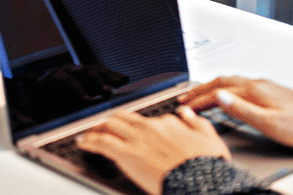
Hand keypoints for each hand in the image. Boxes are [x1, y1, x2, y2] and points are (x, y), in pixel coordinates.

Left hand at [76, 106, 229, 194]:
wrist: (199, 180)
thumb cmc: (206, 165)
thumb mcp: (209, 138)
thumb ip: (196, 123)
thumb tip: (187, 113)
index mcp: (168, 124)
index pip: (150, 119)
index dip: (142, 125)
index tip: (137, 129)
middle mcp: (149, 127)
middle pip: (124, 117)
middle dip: (112, 120)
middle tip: (104, 124)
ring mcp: (136, 140)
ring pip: (109, 125)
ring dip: (97, 127)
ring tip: (89, 131)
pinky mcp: (126, 154)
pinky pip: (102, 143)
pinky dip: (89, 141)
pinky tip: (82, 142)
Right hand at [181, 77, 292, 149]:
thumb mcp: (269, 123)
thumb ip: (241, 110)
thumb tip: (218, 97)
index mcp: (254, 91)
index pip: (217, 93)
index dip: (199, 101)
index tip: (186, 107)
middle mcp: (257, 84)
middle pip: (220, 81)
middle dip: (200, 89)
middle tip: (185, 97)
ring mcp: (265, 86)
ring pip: (230, 80)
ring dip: (211, 85)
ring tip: (200, 93)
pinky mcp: (271, 90)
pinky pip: (240, 83)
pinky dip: (225, 86)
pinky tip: (228, 92)